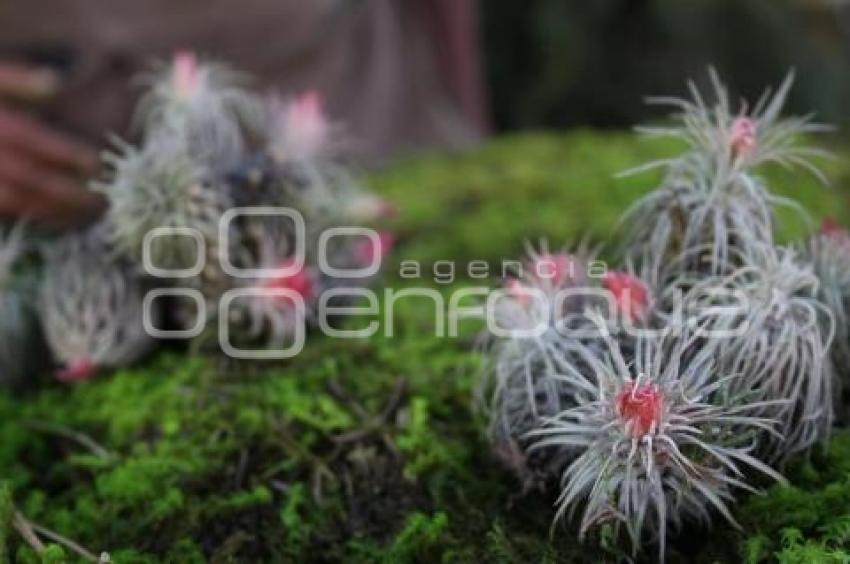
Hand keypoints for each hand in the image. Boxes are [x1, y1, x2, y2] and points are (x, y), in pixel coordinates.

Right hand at [0, 62, 103, 226]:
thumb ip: (15, 79)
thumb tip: (55, 82)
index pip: (31, 138)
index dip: (65, 153)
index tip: (94, 164)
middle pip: (27, 174)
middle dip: (66, 189)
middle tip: (97, 199)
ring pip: (14, 197)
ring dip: (50, 208)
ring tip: (80, 213)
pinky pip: (1, 208)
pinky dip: (26, 214)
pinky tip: (50, 218)